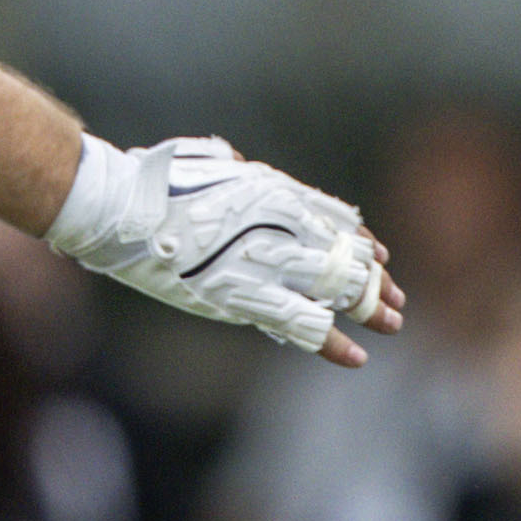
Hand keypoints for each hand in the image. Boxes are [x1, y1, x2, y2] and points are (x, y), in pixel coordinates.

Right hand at [47, 133, 407, 364]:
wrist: (122, 207)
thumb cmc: (156, 181)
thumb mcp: (211, 164)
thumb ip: (235, 169)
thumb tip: (237, 163)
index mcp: (277, 193)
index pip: (337, 220)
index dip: (362, 242)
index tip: (380, 258)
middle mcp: (282, 225)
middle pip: (345, 258)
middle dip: (375, 283)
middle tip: (398, 301)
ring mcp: (267, 260)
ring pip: (335, 290)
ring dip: (369, 311)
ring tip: (393, 326)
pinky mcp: (244, 296)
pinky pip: (298, 323)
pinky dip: (330, 342)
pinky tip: (357, 357)